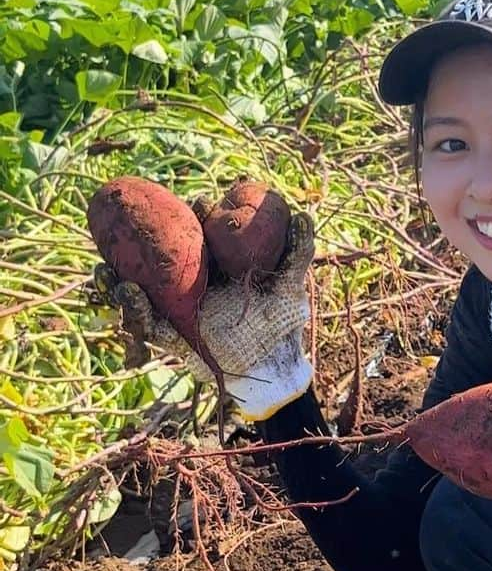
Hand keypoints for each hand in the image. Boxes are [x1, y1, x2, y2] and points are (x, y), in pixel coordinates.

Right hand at [94, 212, 314, 421]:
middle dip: (134, 238)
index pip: (191, 229)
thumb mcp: (290, 283)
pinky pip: (141, 320)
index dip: (190, 213)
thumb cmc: (281, 319)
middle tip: (133, 225)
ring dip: (116, 276)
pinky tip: (127, 292)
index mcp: (210, 260)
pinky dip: (132, 308)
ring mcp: (172, 303)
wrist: (271, 364)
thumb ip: (297, 251)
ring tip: (109, 270)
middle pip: (151, 253)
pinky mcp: (166, 331)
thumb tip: (302, 213)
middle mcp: (186, 278)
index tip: (200, 205)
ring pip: (135, 284)